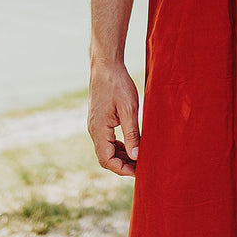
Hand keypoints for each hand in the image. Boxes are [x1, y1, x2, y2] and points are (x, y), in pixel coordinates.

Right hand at [88, 57, 140, 176]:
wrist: (106, 65)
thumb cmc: (118, 84)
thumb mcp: (129, 109)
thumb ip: (132, 134)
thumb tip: (136, 156)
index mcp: (99, 129)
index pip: (108, 160)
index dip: (123, 169)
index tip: (140, 171)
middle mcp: (93, 130)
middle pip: (105, 158)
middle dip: (123, 165)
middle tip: (142, 167)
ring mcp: (94, 125)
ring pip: (106, 150)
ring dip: (121, 157)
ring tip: (139, 158)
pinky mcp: (98, 120)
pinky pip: (106, 140)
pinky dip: (118, 146)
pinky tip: (131, 145)